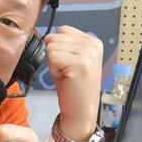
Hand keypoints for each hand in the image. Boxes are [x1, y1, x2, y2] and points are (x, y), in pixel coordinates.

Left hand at [45, 25, 104, 141]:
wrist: (81, 111)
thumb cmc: (73, 87)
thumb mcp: (71, 59)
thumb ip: (64, 44)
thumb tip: (48, 36)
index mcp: (93, 41)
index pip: (63, 30)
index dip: (59, 48)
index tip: (68, 64)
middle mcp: (93, 44)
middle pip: (55, 37)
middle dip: (55, 55)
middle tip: (67, 71)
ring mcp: (88, 53)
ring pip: (52, 46)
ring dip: (54, 63)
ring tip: (67, 75)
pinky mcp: (80, 63)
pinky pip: (52, 56)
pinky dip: (54, 69)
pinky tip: (66, 78)